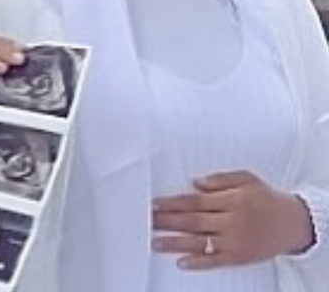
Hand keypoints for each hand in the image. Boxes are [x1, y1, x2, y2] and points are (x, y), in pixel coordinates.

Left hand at [152, 170, 314, 270]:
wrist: (294, 223)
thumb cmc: (267, 199)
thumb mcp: (245, 178)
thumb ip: (219, 179)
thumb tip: (195, 182)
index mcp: (231, 200)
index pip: (194, 201)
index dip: (172, 203)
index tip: (154, 204)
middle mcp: (231, 221)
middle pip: (192, 221)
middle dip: (167, 221)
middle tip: (147, 221)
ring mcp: (234, 242)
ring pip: (199, 242)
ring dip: (174, 242)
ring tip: (154, 241)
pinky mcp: (238, 257)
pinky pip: (214, 261)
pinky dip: (197, 262)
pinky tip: (180, 261)